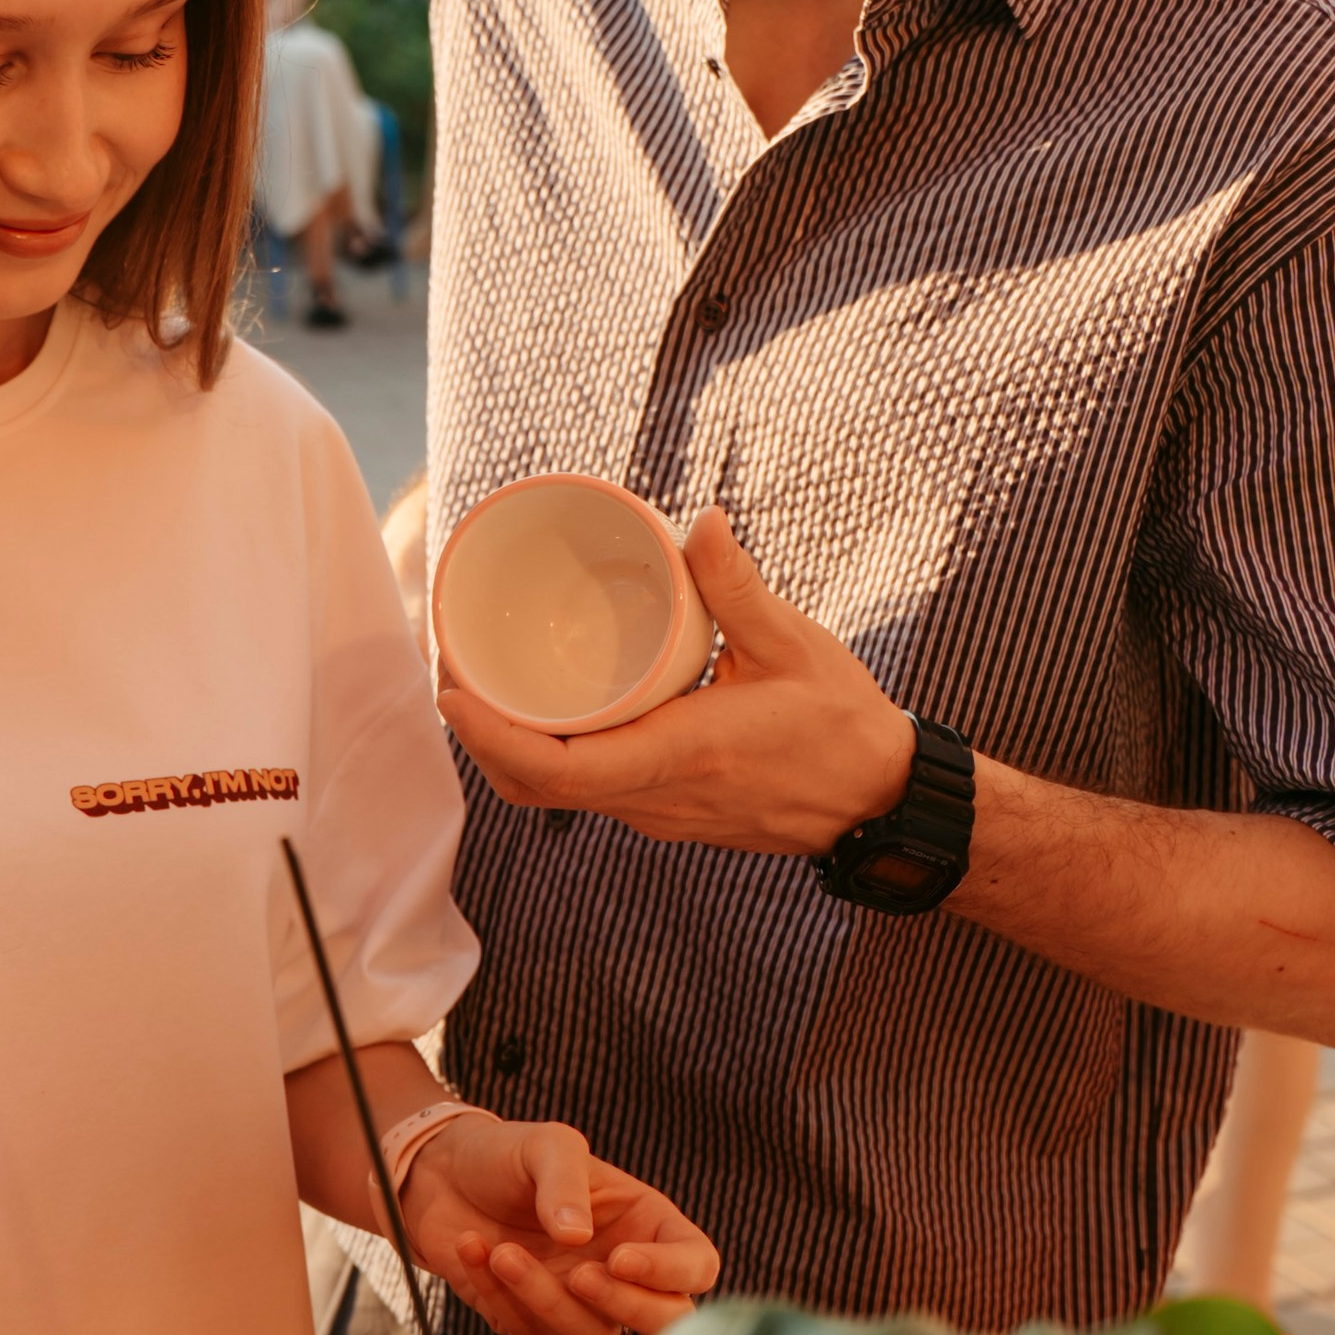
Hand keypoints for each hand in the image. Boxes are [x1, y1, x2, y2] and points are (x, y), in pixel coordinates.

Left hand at [400, 1106, 718, 1334]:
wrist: (440, 1178)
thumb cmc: (507, 1156)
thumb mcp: (545, 1146)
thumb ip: (565, 1182)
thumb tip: (579, 1237)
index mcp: (646, 1225)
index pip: (695, 1264)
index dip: (670, 1272)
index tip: (620, 1259)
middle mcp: (624, 1271)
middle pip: (665, 1321)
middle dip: (626, 1307)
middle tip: (580, 1277)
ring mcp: (581, 1303)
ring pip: (590, 1334)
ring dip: (544, 1299)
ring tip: (502, 1251)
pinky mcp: (535, 1322)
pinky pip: (531, 1333)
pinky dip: (500, 1297)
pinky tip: (473, 1249)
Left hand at [437, 504, 916, 856]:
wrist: (881, 804)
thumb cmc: (841, 725)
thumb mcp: (792, 645)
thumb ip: (738, 585)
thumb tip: (700, 520)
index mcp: (677, 756)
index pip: (555, 771)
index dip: (488, 736)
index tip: (453, 690)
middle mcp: (655, 798)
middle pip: (534, 788)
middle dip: (481, 736)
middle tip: (455, 671)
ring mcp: (659, 814)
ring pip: (557, 796)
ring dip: (511, 750)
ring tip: (487, 684)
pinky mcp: (668, 813)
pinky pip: (589, 792)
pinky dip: (552, 758)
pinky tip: (551, 710)